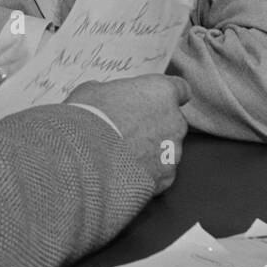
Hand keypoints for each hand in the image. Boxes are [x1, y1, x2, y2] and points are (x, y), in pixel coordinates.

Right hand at [67, 75, 189, 195]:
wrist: (86, 160)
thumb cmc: (90, 119)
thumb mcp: (93, 91)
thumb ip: (110, 92)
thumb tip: (106, 97)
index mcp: (161, 92)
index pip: (180, 89)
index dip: (166, 95)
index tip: (154, 100)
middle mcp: (174, 121)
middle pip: (172, 120)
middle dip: (154, 124)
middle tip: (127, 127)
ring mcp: (173, 152)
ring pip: (166, 149)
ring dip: (149, 149)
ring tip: (121, 153)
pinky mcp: (166, 178)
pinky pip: (159, 172)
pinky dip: (146, 172)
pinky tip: (123, 171)